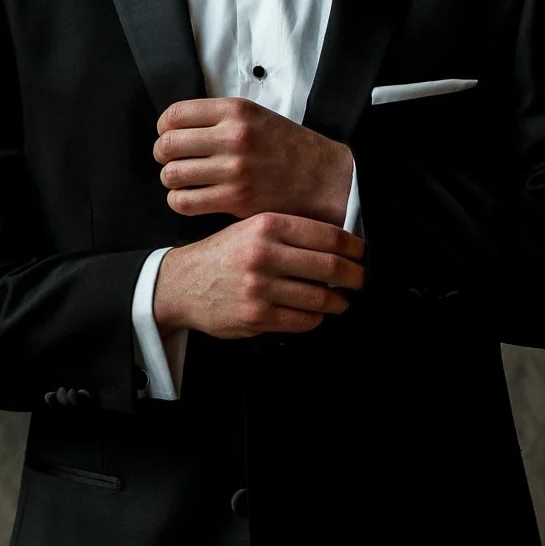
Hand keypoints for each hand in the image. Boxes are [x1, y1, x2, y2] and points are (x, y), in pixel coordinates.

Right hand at [152, 211, 365, 339]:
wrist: (182, 283)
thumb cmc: (224, 254)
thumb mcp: (251, 228)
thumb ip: (290, 232)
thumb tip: (341, 245)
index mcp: (267, 225)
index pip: (328, 235)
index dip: (354, 247)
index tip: (363, 254)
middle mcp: (263, 253)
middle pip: (331, 266)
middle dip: (356, 276)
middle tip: (362, 279)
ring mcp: (259, 287)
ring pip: (321, 297)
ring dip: (339, 301)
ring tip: (341, 299)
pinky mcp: (256, 316)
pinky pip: (303, 320)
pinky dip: (316, 318)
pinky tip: (315, 313)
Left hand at [153, 96, 354, 225]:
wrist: (323, 177)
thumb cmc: (287, 147)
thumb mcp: (255, 116)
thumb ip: (219, 118)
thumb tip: (176, 127)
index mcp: (236, 111)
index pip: (175, 114)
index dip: (164, 127)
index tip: (169, 135)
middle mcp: (233, 137)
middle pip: (168, 145)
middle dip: (162, 155)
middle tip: (169, 160)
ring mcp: (234, 169)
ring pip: (172, 175)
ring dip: (171, 179)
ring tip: (182, 180)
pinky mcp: (235, 199)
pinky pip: (185, 201)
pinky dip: (179, 201)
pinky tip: (190, 198)